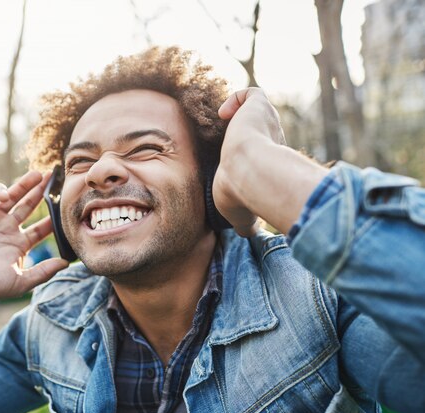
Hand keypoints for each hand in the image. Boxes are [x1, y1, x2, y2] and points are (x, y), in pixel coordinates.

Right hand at [0, 171, 68, 334]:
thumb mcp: (19, 282)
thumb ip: (43, 272)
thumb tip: (67, 264)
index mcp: (19, 245)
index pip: (42, 227)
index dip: (54, 216)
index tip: (68, 206)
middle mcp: (7, 229)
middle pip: (30, 206)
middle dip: (42, 193)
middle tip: (55, 179)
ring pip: (12, 196)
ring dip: (25, 184)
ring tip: (39, 174)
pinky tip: (6, 194)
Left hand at [213, 88, 285, 236]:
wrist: (247, 171)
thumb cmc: (242, 194)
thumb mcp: (240, 214)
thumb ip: (245, 222)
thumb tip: (248, 233)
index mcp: (271, 164)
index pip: (264, 155)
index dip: (252, 157)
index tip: (240, 165)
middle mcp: (274, 141)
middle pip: (264, 132)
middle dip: (246, 135)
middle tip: (229, 144)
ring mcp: (269, 122)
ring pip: (259, 111)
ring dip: (242, 114)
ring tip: (225, 124)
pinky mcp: (260, 106)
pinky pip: (251, 94)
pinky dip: (237, 99)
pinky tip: (223, 115)